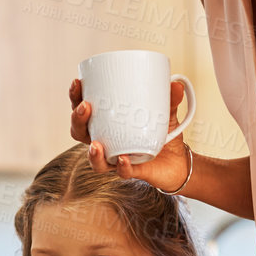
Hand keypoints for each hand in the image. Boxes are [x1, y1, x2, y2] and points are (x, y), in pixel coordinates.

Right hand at [69, 78, 192, 190]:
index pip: (84, 111)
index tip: (77, 83)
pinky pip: (122, 172)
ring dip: (92, 152)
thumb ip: (170, 99)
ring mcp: (117, 158)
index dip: (75, 98)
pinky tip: (122, 159)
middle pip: (81, 133)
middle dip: (78, 121)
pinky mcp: (132, 172)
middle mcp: (107, 141)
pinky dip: (122, 167)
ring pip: (95, 159)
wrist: (180, 162)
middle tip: (85, 107)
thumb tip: (174, 84)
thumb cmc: (165, 134)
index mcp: (108, 123)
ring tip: (95, 144)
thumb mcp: (167, 112)